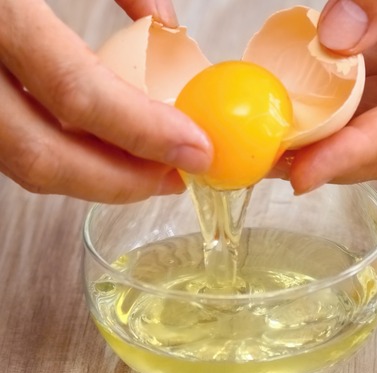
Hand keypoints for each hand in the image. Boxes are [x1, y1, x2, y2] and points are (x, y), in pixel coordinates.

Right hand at [0, 0, 210, 202]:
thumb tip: (167, 27)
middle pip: (37, 154)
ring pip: (14, 159)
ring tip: (144, 164)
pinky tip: (91, 140)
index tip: (197, 149)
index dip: (145, 133)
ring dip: (87, 172)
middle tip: (174, 176)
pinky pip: (0, 137)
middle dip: (119, 181)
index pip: (76, 92)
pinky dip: (53, 147)